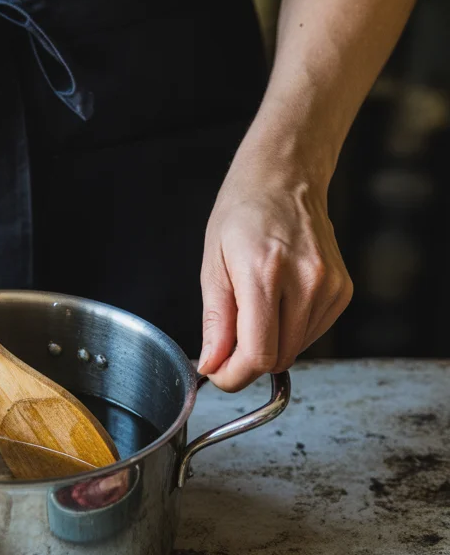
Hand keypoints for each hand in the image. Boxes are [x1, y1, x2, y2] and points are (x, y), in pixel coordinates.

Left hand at [197, 145, 352, 391]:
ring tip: (253, 309)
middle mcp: (306, 281)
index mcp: (266, 273)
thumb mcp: (212, 265)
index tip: (218, 373)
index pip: (258, 355)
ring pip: (294, 351)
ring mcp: (330, 286)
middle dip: (247, 362)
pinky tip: (277, 303)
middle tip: (227, 342)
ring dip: (268, 345)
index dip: (234, 376)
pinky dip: (289, 332)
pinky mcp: (342, 291)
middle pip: (277, 358)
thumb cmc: (242, 214)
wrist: (285, 178)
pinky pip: (311, 335)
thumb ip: (214, 322)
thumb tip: (211, 365)